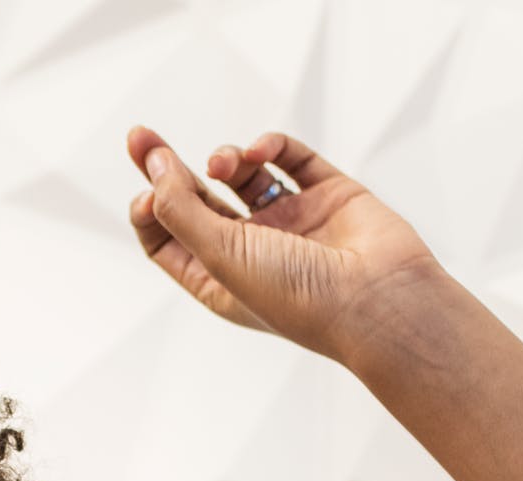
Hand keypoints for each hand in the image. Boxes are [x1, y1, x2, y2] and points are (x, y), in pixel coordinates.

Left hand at [125, 127, 444, 364]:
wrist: (379, 300)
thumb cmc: (299, 297)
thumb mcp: (220, 256)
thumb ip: (181, 210)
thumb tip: (153, 167)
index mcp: (219, 280)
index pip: (167, 241)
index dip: (149, 211)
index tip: (146, 192)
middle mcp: (252, 250)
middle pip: (196, 201)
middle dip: (168, 169)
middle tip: (143, 138)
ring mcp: (290, 222)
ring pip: (244, 176)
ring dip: (226, 159)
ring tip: (224, 164)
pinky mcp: (328, 194)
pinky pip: (291, 158)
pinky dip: (271, 146)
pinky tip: (260, 150)